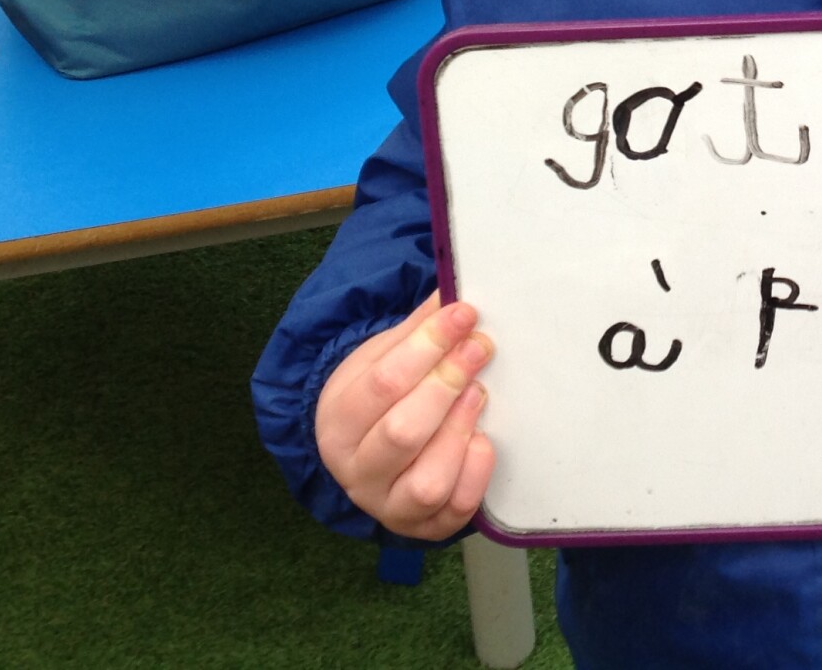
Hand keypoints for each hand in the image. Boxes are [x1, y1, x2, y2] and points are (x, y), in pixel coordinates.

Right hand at [315, 291, 496, 539]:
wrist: (365, 452)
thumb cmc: (378, 398)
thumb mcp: (382, 358)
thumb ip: (417, 330)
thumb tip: (453, 294)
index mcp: (338, 421)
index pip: (383, 382)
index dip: (429, 344)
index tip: (464, 314)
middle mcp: (356, 472)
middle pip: (402, 432)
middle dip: (447, 384)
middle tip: (479, 348)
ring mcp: (389, 506)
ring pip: (426, 483)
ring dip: (459, 432)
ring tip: (479, 394)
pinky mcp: (424, 528)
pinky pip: (454, 512)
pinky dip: (474, 475)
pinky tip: (484, 441)